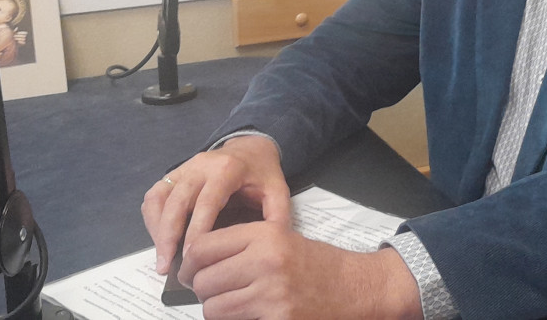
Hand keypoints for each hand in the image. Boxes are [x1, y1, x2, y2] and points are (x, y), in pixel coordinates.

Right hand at [141, 136, 290, 274]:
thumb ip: (277, 216)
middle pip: (177, 202)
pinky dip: (152, 219)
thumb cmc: (262, 173)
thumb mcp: (277, 190)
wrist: (250, 147)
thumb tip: (270, 248)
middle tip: (168, 266)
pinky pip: (155, 196)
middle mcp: (201, 166)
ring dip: (157, 230)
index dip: (196, 231)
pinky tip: (159, 240)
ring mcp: (184, 168)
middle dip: (169, 236)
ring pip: (160, 199)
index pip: (206, 203)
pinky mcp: (173, 174)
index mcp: (227, 170)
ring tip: (162, 259)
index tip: (191, 257)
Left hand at [183, 222, 421, 319]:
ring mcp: (272, 294)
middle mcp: (266, 261)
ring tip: (234, 305)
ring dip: (218, 310)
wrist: (357, 287)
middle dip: (203, 290)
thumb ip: (242, 246)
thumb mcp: (282, 239)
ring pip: (213, 308)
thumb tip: (195, 262)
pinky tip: (252, 314)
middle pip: (203, 281)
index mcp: (265, 235)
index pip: (202, 247)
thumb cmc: (318, 264)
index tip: (189, 273)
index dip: (189, 264)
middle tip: (214, 292)